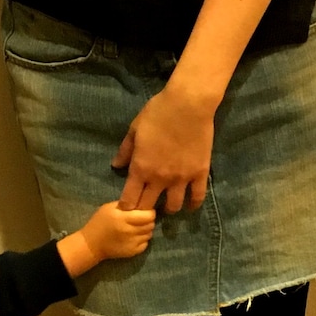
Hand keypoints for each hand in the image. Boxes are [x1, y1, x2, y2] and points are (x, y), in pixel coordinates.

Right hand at [57, 203, 156, 276]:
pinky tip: (135, 237)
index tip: (145, 211)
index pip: (148, 216)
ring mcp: (132, 243)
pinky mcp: (132, 252)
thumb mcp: (108, 208)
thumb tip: (140, 202)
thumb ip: (125, 204)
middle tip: (141, 219)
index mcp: (123, 218)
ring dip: (146, 230)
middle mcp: (129, 231)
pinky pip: (146, 244)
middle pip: (150, 225)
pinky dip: (143, 239)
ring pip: (149, 234)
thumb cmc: (98, 223)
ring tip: (137, 228)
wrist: (91, 244)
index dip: (150, 212)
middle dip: (149, 221)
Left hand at [113, 86, 214, 213]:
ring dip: (167, 208)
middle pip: (148, 207)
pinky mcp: (200, 174)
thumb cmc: (158, 112)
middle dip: (143, 211)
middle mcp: (159, 179)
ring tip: (167, 205)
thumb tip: (116, 166)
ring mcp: (181, 178)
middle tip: (144, 210)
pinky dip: (192, 204)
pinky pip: (197, 197)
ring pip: (173, 206)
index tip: (126, 208)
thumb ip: (125, 150)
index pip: (129, 199)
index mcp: (141, 168)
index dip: (126, 207)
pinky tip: (189, 205)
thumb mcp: (135, 129)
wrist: (188, 104)